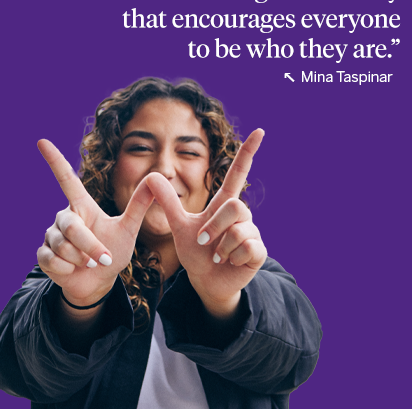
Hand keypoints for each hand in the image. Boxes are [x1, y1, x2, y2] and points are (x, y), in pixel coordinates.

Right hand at [36, 140, 153, 306]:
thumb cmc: (113, 250)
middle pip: (71, 227)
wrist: (100, 281)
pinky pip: (53, 260)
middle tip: (103, 259)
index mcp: (83, 206)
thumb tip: (156, 177)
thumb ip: (139, 204)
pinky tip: (74, 269)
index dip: (55, 160)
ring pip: (63, 246)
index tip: (42, 141)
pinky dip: (69, 269)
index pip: (66, 179)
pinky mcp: (43, 255)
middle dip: (90, 246)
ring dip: (82, 259)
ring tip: (91, 263)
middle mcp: (64, 216)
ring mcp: (51, 236)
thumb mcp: (129, 228)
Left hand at [146, 129, 266, 318]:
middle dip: (214, 226)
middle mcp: (241, 215)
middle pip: (235, 205)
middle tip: (203, 242)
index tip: (260, 131)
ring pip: (239, 230)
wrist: (205, 281)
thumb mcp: (179, 226)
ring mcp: (252, 232)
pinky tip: (228, 262)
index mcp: (224, 204)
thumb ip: (168, 203)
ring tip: (216, 254)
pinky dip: (230, 257)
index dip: (248, 153)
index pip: (237, 173)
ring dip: (220, 246)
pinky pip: (247, 247)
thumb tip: (152, 176)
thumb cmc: (195, 252)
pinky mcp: (258, 251)